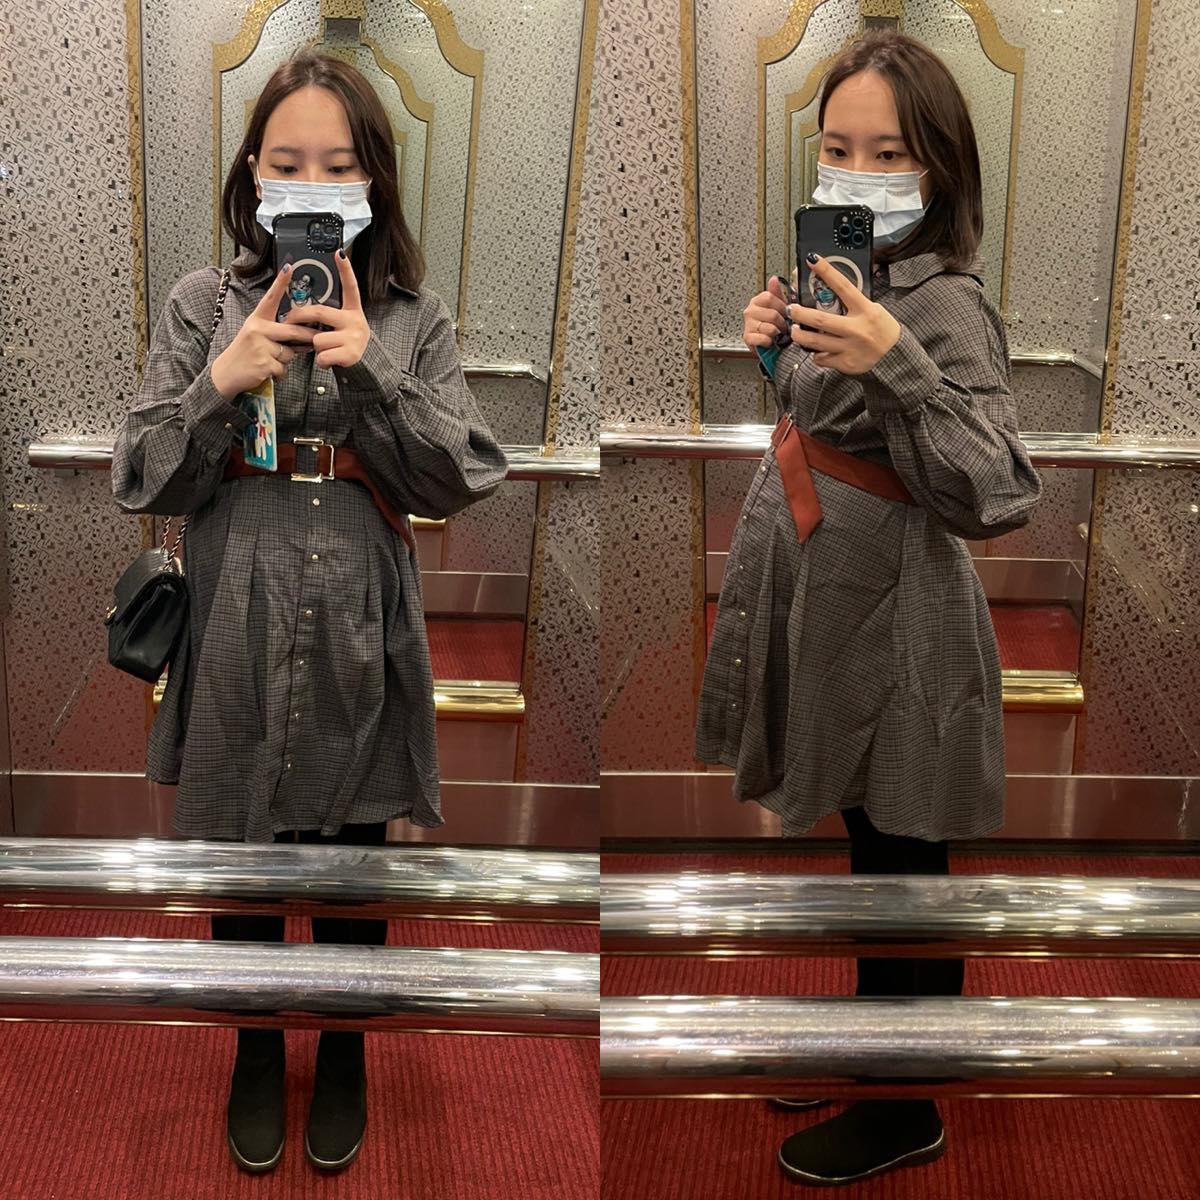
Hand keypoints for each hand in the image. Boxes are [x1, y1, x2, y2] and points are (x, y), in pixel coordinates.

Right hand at [210, 264, 314, 399]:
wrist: (225, 374)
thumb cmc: (245, 353)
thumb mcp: (255, 336)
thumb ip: (275, 332)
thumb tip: (301, 334)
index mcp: (256, 319)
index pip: (270, 298)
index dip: (280, 282)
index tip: (289, 267)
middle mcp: (257, 329)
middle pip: (292, 331)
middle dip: (307, 337)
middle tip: (316, 338)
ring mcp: (260, 346)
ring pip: (289, 353)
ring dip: (285, 360)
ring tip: (269, 360)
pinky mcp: (264, 363)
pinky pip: (283, 368)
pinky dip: (279, 373)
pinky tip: (266, 371)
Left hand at [281, 249, 370, 369]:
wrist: (364, 366)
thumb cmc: (346, 342)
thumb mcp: (343, 325)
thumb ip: (328, 317)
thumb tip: (300, 310)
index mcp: (353, 311)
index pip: (350, 287)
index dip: (345, 270)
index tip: (339, 253)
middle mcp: (355, 321)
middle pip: (319, 312)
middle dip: (299, 317)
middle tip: (289, 320)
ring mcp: (353, 338)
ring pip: (317, 338)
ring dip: (315, 347)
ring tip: (326, 349)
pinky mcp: (350, 354)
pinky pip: (322, 355)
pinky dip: (321, 361)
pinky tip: (330, 359)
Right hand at [742, 275, 788, 349]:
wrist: (768, 345)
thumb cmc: (773, 325)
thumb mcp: (777, 307)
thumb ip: (776, 293)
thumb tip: (774, 279)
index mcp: (757, 301)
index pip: (769, 297)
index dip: (781, 306)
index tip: (785, 313)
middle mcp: (750, 311)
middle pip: (772, 314)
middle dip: (782, 323)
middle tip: (783, 326)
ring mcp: (748, 324)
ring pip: (770, 328)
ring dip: (777, 333)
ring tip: (776, 334)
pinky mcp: (747, 338)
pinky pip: (764, 339)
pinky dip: (770, 342)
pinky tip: (769, 341)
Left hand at [787, 254, 900, 373]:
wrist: (895, 355)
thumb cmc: (882, 329)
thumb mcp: (873, 309)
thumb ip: (854, 302)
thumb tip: (832, 288)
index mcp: (865, 310)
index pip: (843, 286)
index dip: (827, 271)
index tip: (812, 260)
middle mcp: (856, 328)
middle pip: (820, 319)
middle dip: (800, 313)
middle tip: (790, 309)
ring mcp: (850, 347)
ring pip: (815, 341)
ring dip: (800, 335)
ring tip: (794, 330)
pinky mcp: (846, 362)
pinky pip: (822, 358)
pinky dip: (815, 354)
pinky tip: (814, 349)